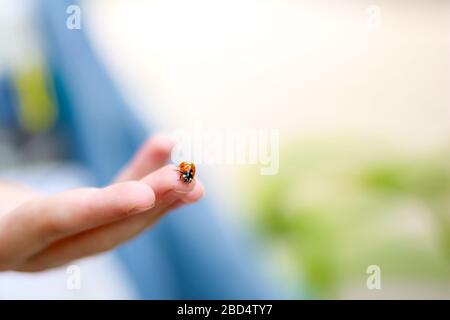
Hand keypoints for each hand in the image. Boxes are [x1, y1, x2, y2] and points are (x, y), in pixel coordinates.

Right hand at [0, 135, 202, 271]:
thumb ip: (4, 193)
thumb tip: (12, 185)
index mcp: (7, 239)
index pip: (58, 222)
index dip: (102, 208)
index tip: (146, 195)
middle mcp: (41, 248)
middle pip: (103, 228)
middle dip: (149, 203)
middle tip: (188, 179)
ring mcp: (63, 241)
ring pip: (119, 221)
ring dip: (159, 195)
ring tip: (190, 170)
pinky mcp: (78, 226)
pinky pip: (116, 204)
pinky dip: (141, 179)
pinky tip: (164, 154)